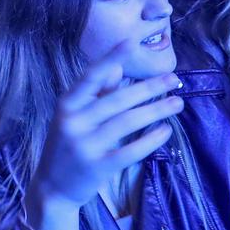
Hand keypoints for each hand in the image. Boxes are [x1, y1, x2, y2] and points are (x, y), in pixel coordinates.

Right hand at [33, 49, 183, 210]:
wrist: (52, 187)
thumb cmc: (67, 144)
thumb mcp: (74, 115)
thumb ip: (95, 92)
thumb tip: (117, 67)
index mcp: (67, 104)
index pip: (92, 76)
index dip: (112, 57)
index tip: (132, 41)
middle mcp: (74, 122)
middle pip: (118, 99)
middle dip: (149, 87)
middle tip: (174, 79)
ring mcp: (85, 145)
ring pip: (128, 122)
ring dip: (156, 110)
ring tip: (178, 103)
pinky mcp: (98, 167)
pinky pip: (131, 150)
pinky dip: (151, 140)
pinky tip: (166, 131)